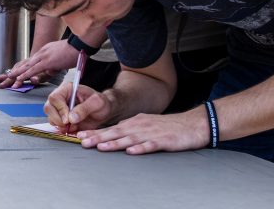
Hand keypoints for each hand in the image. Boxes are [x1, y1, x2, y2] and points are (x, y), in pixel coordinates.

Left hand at [0, 39, 78, 87]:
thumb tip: (49, 71)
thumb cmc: (72, 52)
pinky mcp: (47, 61)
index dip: (19, 69)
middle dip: (12, 72)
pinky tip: (19, 79)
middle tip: (3, 78)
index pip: (28, 62)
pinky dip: (25, 75)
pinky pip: (33, 70)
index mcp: (43, 52)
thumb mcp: (59, 60)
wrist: (79, 45)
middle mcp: (40, 53)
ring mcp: (43, 56)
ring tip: (7, 81)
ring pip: (26, 68)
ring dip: (16, 75)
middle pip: (24, 64)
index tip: (11, 74)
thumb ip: (53, 66)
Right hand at [44, 80, 109, 132]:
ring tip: (74, 126)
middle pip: (49, 108)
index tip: (68, 119)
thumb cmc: (102, 102)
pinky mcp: (63, 120)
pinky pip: (56, 126)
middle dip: (58, 119)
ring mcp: (60, 110)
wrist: (104, 111)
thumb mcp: (97, 102)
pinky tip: (74, 129)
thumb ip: (84, 108)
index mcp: (68, 89)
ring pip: (51, 118)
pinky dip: (64, 130)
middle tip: (68, 125)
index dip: (60, 109)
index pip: (55, 97)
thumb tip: (71, 118)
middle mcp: (62, 98)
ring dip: (60, 126)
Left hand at [74, 108, 209, 154]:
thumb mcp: (146, 124)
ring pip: (130, 139)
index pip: (112, 128)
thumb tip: (115, 133)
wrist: (192, 124)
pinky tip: (132, 151)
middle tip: (83, 142)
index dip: (96, 133)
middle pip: (117, 132)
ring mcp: (152, 133)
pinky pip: (151, 145)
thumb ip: (131, 129)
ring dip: (115, 143)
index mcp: (135, 122)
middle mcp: (141, 126)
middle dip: (99, 137)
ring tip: (101, 147)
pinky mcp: (164, 140)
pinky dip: (141, 148)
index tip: (81, 137)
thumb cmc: (168, 126)